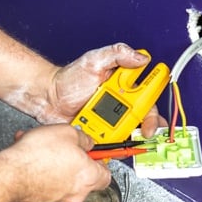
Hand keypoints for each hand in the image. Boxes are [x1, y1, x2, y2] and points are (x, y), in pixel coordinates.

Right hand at [0, 124, 110, 201]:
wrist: (10, 175)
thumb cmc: (37, 156)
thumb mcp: (66, 132)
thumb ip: (83, 138)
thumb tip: (85, 141)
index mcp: (90, 176)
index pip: (108, 174)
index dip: (102, 160)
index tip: (97, 152)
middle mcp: (78, 192)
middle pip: (85, 176)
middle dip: (76, 160)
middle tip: (66, 147)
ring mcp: (60, 198)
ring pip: (65, 179)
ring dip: (57, 164)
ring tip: (42, 148)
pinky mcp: (44, 200)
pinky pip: (49, 182)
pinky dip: (43, 171)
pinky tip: (32, 157)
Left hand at [37, 43, 163, 136]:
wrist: (47, 97)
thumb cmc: (68, 78)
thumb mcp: (94, 60)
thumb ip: (117, 54)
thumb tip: (141, 57)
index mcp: (123, 87)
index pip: (148, 98)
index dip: (154, 108)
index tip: (152, 115)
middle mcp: (120, 105)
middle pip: (143, 120)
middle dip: (146, 128)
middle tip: (143, 132)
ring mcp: (109, 121)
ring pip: (128, 135)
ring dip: (127, 137)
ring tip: (118, 135)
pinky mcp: (99, 134)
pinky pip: (110, 145)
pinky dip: (111, 148)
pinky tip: (107, 145)